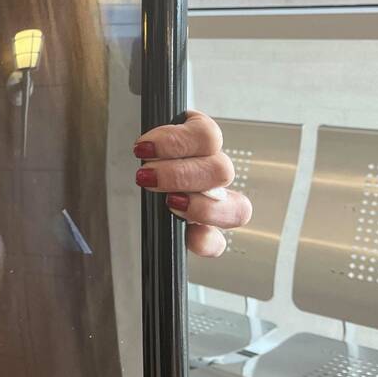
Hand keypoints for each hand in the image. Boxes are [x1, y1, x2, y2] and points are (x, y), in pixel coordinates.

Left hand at [133, 111, 252, 256]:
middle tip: (147, 176)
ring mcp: (216, 203)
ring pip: (237, 207)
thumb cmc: (146, 160)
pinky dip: (206, 241)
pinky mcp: (207, 232)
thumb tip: (144, 146)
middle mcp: (213, 171)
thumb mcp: (149, 143)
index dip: (176, 141)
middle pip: (222, 170)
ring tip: (168, 201)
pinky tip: (190, 236)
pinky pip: (218, 241)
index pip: (206, 135)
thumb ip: (153, 141)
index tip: (144, 147)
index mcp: (200, 142)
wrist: (140, 181)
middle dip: (180, 175)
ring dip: (200, 206)